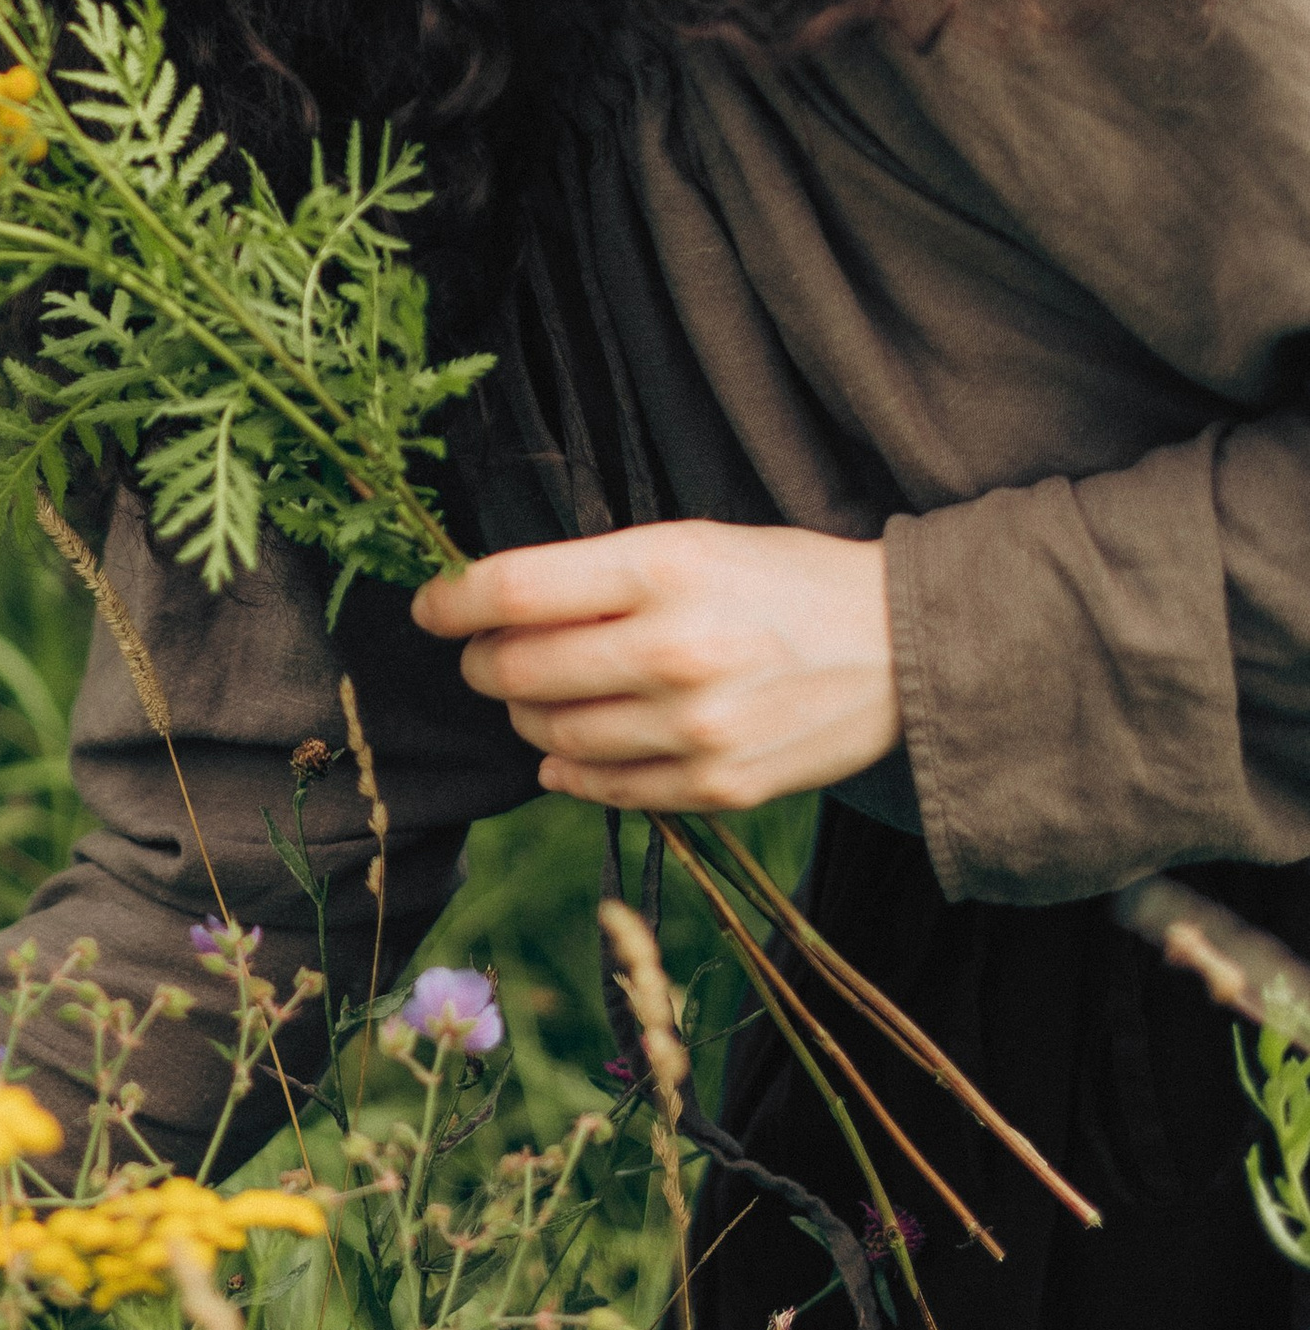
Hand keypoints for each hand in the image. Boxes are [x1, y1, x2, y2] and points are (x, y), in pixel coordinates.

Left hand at [412, 518, 898, 812]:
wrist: (900, 648)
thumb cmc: (781, 580)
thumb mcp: (691, 541)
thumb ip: (595, 572)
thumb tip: (489, 604)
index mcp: (664, 567)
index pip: (513, 590)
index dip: (450, 601)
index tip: (430, 607)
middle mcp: (675, 650)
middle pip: (518, 669)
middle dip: (481, 662)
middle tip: (483, 653)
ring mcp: (697, 728)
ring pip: (550, 735)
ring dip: (524, 716)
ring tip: (539, 694)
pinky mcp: (718, 786)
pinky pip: (603, 788)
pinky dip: (569, 769)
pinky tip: (569, 749)